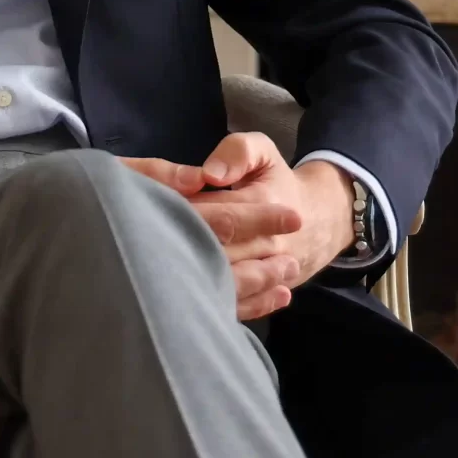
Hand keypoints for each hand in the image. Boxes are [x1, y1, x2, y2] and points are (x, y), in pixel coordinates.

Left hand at [120, 134, 355, 320]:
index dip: (181, 212)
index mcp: (260, 202)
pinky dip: (214, 304)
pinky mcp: (257, 292)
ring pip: (226, 282)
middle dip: (179, 249)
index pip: (215, 211)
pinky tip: (190, 301)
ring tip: (160, 275)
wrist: (319, 221)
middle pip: (215, 250)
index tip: (148, 211)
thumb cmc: (276, 183)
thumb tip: (209, 174)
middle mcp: (263, 243)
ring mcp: (262, 272)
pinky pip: (238, 305)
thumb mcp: (264, 152)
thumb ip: (239, 152)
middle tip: (139, 248)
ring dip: (195, 280)